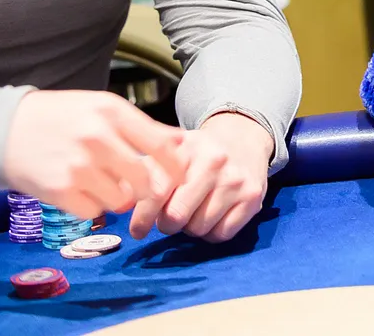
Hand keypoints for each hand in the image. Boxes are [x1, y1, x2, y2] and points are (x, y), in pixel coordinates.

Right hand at [2, 90, 185, 220]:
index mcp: (112, 113)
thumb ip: (142, 125)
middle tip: (144, 189)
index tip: (179, 176)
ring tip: (106, 185)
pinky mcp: (59, 191)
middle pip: (145, 180)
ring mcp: (78, 167)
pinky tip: (83, 191)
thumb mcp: (102, 107)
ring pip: (121, 200)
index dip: (176, 166)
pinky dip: (94, 206)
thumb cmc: (61, 117)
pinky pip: (94, 211)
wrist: (4, 129)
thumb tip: (181, 140)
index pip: (162, 146)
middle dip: (149, 190)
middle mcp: (98, 139)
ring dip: (119, 198)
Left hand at [128, 111, 272, 241]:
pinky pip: (221, 234)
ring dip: (191, 228)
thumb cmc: (198, 153)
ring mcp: (235, 180)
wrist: (244, 138)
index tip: (138, 230)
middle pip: (176, 217)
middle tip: (170, 218)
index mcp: (186, 149)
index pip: (156, 192)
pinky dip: (212, 232)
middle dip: (168, 224)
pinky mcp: (253, 197)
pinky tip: (213, 215)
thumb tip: (120, 199)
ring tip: (195, 211)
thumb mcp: (171, 152)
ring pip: (198, 229)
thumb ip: (144, 174)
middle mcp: (213, 162)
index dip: (143, 217)